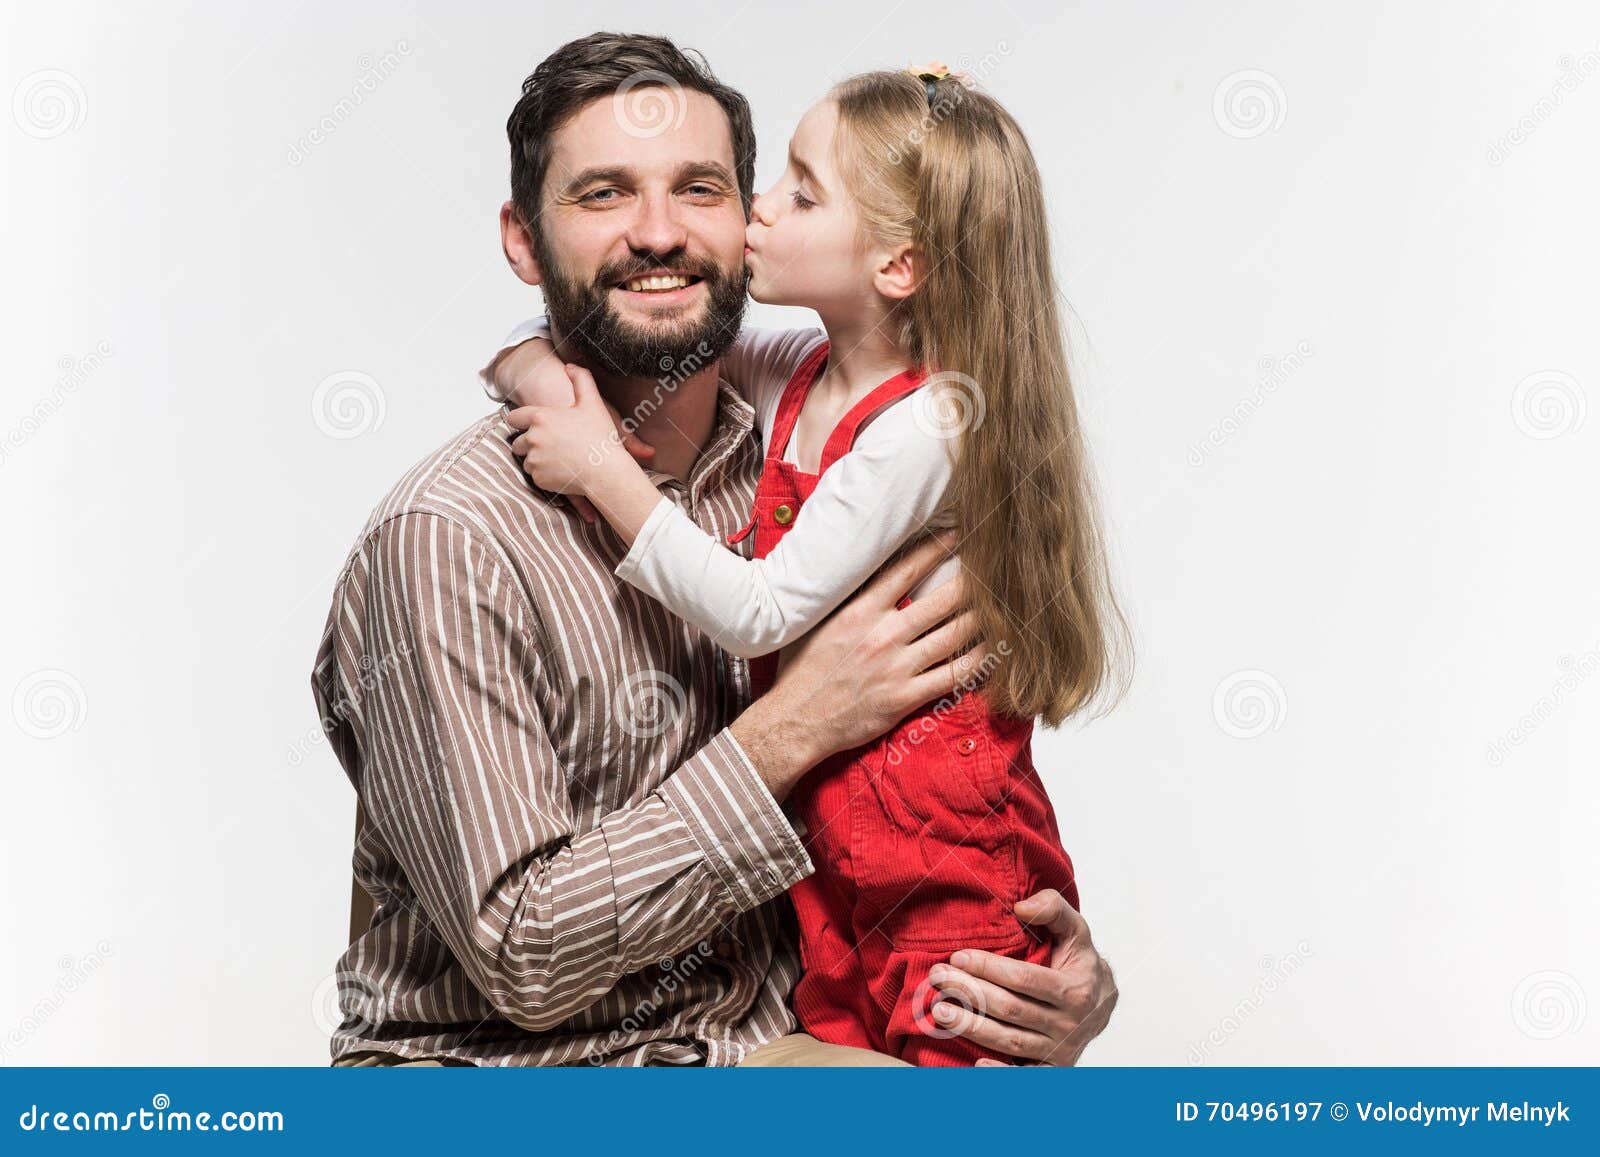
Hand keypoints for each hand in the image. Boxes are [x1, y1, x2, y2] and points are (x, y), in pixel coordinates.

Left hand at [507, 365, 645, 505]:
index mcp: (541, 418)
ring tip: (558, 459)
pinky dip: (545, 475)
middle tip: (550, 445)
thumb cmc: (600, 438)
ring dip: (537, 460)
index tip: (526, 425)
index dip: (519, 421)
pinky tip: (562, 471)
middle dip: (530, 444)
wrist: (606, 471)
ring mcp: (534, 460)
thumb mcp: (593, 403)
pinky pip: (536, 476)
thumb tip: (570, 367)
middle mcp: (533, 438)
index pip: (514, 418)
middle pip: (518, 442)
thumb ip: (581, 380)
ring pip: (526, 460)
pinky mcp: (539, 478)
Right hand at [732, 531, 988, 799]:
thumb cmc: (801, 670)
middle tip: (993, 569)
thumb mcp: (816, 621)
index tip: (957, 535)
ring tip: (1002, 604)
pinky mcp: (904, 697)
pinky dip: (976, 661)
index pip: (906, 570)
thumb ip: (844, 597)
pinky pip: (951, 675)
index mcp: (859, 610)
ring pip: (953, 635)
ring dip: (981, 618)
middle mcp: (882, 635)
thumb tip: (860, 569)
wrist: (795, 719)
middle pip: (941, 600)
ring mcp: (896, 667)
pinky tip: (991, 649)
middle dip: (971, 582)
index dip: (936, 549)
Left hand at [926, 888, 1117, 1064]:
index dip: (989, 968)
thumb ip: (1053, 908)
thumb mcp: (1076, 930)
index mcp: (1076, 989)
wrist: (1104, 1004)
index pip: (1024, 979)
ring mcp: (1060, 1050)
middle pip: (1011, 1010)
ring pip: (1010, 1041)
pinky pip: (1024, 1075)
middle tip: (938, 978)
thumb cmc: (1080, 963)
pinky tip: (973, 1062)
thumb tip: (1021, 907)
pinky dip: (999, 1072)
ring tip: (940, 1010)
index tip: (958, 956)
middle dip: (970, 993)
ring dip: (971, 1027)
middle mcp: (1069, 1023)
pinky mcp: (1051, 1069)